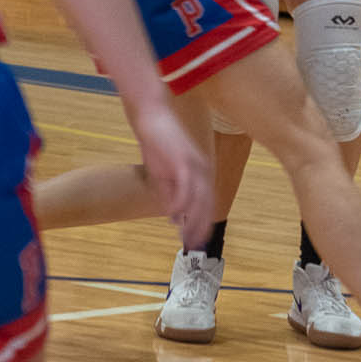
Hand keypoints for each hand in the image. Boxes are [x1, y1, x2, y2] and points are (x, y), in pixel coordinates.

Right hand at [128, 102, 213, 248]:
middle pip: (208, 204)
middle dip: (201, 227)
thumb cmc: (157, 143)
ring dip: (194, 220)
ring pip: (200, 198)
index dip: (203, 223)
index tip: (196, 240)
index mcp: (201, 172)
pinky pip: (186, 186)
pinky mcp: (184, 159)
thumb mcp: (162, 174)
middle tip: (193, 245)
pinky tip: (173, 215)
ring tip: (186, 237)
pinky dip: (181, 202)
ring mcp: (196, 164)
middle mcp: (203, 169)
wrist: (151, 116)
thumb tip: (176, 218)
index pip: (208, 203)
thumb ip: (170, 195)